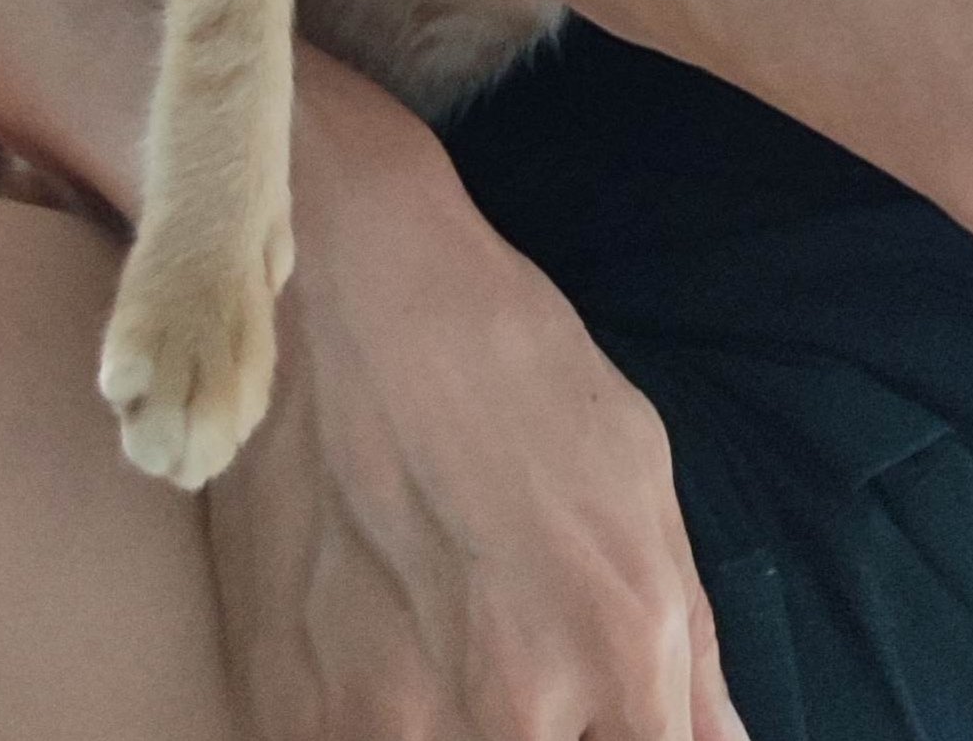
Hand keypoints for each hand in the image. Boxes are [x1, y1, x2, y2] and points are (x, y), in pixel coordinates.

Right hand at [205, 54, 748, 740]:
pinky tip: (373, 648)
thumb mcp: (635, 471)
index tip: (603, 716)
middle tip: (509, 650)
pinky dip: (372, 723)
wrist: (345, 278)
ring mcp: (389, 720)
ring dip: (455, 726)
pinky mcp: (285, 707)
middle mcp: (515, 708)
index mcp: (622, 644)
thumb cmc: (500, 355)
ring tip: (434, 635)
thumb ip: (688, 639)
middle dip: (549, 732)